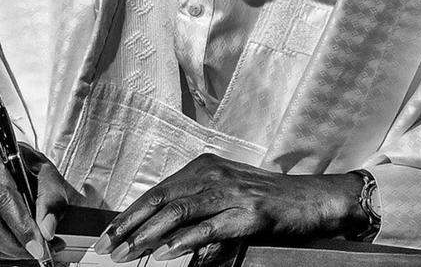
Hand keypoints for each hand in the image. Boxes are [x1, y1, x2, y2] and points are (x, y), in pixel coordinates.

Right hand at [0, 136, 76, 259]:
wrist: (14, 168)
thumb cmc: (28, 168)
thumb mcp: (48, 175)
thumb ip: (51, 200)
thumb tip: (46, 228)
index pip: (2, 195)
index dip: (20, 224)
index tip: (37, 242)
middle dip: (14, 243)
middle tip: (36, 250)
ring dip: (8, 250)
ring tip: (30, 249)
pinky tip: (15, 246)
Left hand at [93, 153, 365, 262]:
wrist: (313, 199)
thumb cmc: (269, 200)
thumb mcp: (227, 196)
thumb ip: (196, 209)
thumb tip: (161, 235)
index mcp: (204, 167)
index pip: (157, 191)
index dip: (129, 214)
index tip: (107, 235)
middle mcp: (214, 174)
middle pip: (160, 199)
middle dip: (129, 225)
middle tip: (106, 247)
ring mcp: (231, 192)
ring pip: (179, 211)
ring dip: (148, 235)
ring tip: (126, 253)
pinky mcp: (248, 213)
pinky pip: (210, 227)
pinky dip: (185, 240)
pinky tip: (166, 252)